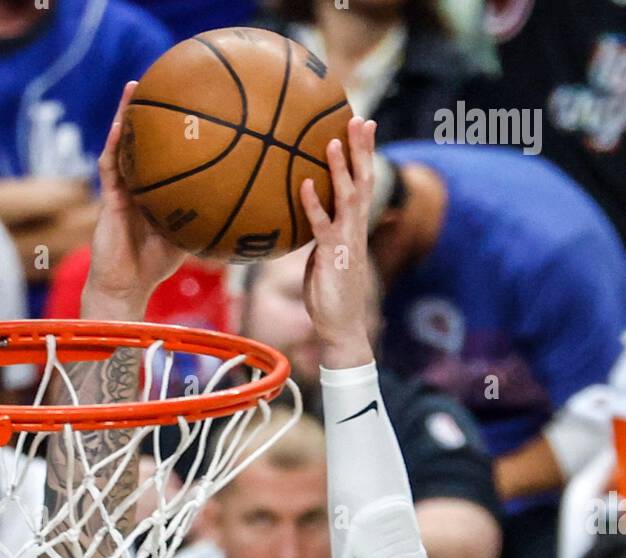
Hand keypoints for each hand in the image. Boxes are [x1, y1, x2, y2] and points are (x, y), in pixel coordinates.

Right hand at [82, 82, 186, 321]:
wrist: (124, 287)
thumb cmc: (155, 267)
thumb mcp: (191, 239)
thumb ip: (209, 220)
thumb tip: (246, 209)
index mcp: (157, 190)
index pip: (168, 153)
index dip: (177, 130)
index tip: (194, 104)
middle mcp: (139, 183)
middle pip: (145, 141)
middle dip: (153, 111)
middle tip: (166, 78)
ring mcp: (122, 188)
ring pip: (124, 144)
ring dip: (128, 115)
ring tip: (136, 85)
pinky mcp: (109, 198)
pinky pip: (110, 166)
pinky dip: (115, 144)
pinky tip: (121, 124)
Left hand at [299, 116, 376, 368]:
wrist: (340, 326)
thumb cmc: (330, 293)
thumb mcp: (325, 256)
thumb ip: (321, 233)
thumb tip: (307, 215)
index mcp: (354, 227)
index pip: (363, 183)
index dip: (365, 155)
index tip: (364, 126)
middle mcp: (354, 229)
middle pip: (363, 181)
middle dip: (363, 150)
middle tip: (361, 119)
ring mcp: (345, 241)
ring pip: (347, 197)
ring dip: (340, 169)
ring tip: (332, 141)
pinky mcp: (331, 255)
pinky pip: (321, 224)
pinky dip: (312, 203)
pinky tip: (304, 183)